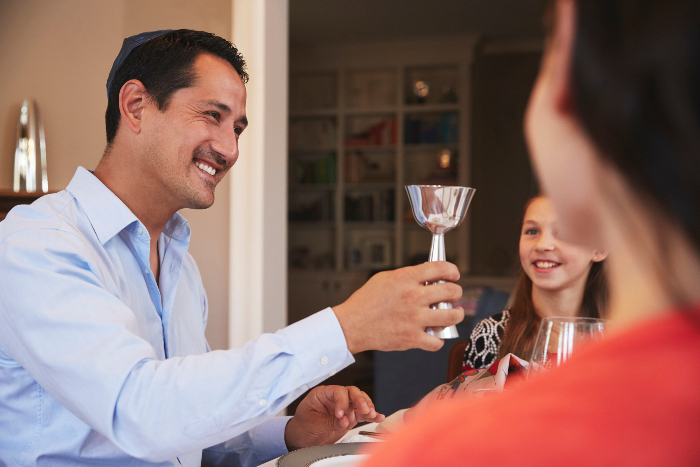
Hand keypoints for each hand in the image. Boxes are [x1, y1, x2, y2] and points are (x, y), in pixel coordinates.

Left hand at [284, 385, 384, 450]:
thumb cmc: (302, 426)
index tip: (341, 415)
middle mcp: (335, 398)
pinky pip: (362, 414)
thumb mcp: (312, 423)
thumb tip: (345, 421)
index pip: (338, 391)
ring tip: (372, 414)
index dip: (342, 402)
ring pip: (360, 401)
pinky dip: (371, 416)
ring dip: (367, 407)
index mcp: (323, 393)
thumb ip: (329, 422)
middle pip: (352, 392)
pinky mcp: (350, 417)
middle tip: (364, 410)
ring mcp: (344, 407)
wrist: (302, 438)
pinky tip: (378, 417)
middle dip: (360, 400)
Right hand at [332, 261, 463, 352]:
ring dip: (457, 314)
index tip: (454, 274)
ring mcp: (414, 319)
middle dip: (457, 292)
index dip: (452, 270)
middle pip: (451, 291)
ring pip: (452, 316)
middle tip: (454, 295)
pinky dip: (438, 339)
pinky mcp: (412, 339)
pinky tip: (434, 334)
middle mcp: (413, 297)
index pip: (440, 268)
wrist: (351, 325)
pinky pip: (437, 341)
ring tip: (454, 313)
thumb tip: (427, 276)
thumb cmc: (365, 302)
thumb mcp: (384, 278)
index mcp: (406, 279)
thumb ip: (407, 276)